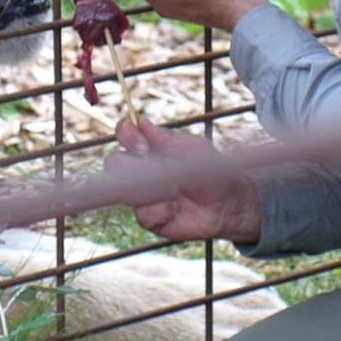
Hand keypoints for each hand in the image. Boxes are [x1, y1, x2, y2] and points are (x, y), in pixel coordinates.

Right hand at [106, 116, 261, 245]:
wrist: (226, 204)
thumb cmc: (211, 172)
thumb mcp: (195, 150)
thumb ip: (167, 139)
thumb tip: (142, 122)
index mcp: (149, 147)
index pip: (124, 133)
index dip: (127, 137)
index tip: (144, 147)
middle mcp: (140, 169)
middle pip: (114, 162)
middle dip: (133, 167)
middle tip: (160, 171)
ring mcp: (141, 194)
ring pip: (127, 191)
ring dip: (154, 191)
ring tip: (176, 189)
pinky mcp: (148, 218)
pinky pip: (143, 214)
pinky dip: (162, 210)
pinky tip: (176, 209)